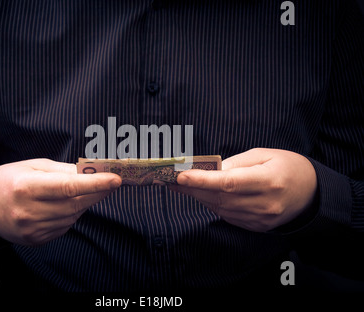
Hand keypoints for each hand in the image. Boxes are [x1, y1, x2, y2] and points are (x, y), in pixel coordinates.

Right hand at [0, 159, 121, 245]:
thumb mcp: (33, 166)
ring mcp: (31, 229)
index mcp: (26, 187)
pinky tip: (63, 205)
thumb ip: (63, 170)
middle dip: (97, 192)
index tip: (116, 179)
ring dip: (84, 203)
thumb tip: (91, 171)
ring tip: (80, 191)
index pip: (69, 187)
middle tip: (111, 182)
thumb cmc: (8, 179)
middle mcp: (28, 211)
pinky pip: (64, 227)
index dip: (95, 184)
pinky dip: (71, 215)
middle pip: (75, 204)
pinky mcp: (34, 240)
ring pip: (72, 216)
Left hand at [170, 148, 317, 231]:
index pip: (228, 183)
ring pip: (220, 208)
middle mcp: (263, 204)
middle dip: (192, 188)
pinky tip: (202, 194)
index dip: (202, 181)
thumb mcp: (265, 154)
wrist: (311, 193)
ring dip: (198, 196)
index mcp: (268, 181)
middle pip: (219, 198)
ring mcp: (260, 219)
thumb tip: (212, 170)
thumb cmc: (287, 167)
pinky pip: (227, 216)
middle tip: (170, 179)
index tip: (180, 176)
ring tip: (181, 185)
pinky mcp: (256, 227)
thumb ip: (237, 162)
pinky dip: (212, 204)